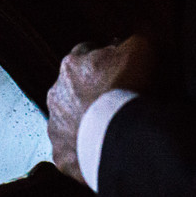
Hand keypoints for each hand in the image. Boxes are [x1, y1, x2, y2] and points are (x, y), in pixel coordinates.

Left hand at [46, 34, 158, 186]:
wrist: (118, 138)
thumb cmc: (127, 90)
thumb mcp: (139, 50)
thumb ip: (133, 41)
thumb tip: (132, 42)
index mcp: (70, 65)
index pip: (87, 53)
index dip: (107, 59)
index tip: (122, 68)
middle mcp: (56, 94)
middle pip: (76, 88)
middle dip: (94, 92)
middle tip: (119, 101)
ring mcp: (56, 126)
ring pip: (71, 120)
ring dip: (87, 121)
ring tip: (112, 128)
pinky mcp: (62, 155)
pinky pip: (73, 151)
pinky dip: (87, 150)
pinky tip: (105, 149)